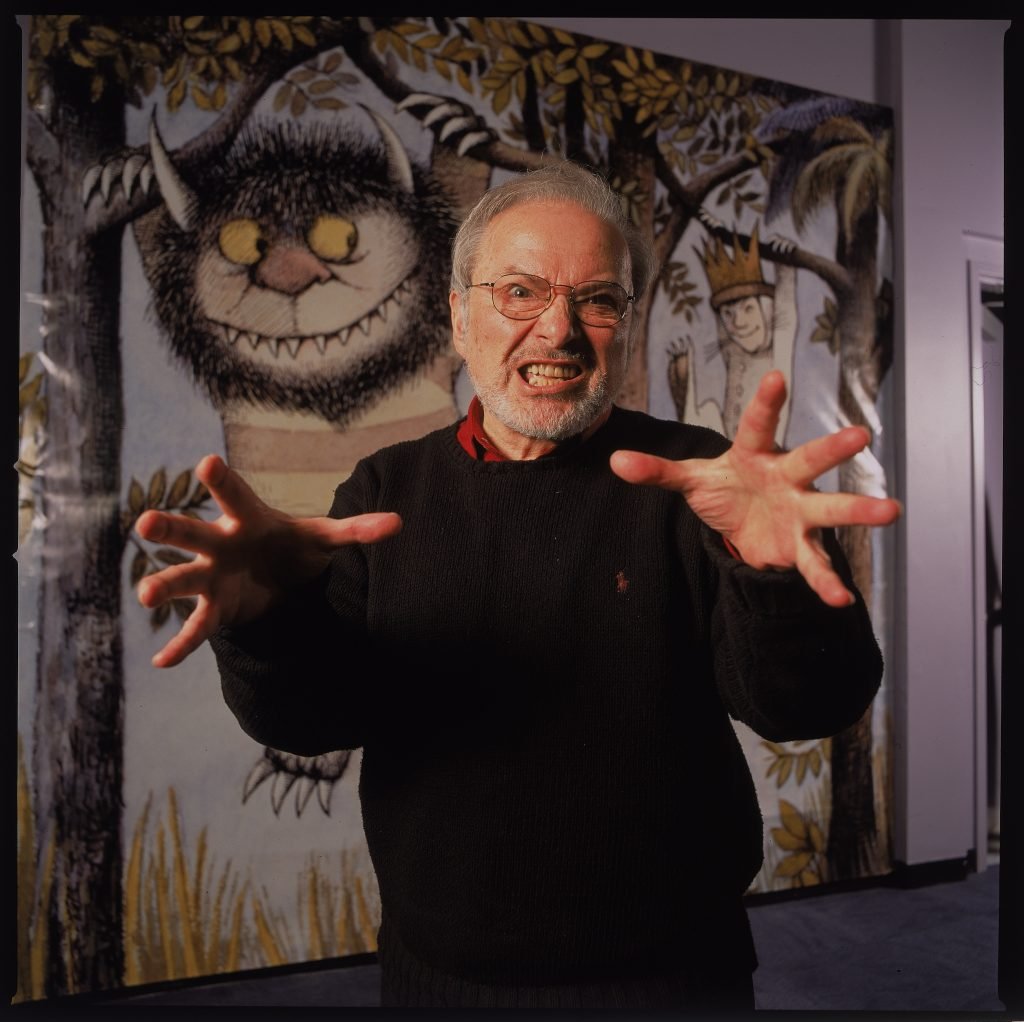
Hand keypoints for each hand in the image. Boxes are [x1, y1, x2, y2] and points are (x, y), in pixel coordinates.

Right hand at [135, 454, 401, 667]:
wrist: (275, 577)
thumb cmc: (292, 546)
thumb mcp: (324, 538)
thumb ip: (356, 530)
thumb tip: (399, 523)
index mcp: (247, 519)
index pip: (234, 496)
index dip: (222, 481)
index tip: (207, 462)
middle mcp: (221, 543)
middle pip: (193, 533)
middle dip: (171, 528)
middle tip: (146, 522)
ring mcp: (213, 576)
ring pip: (184, 579)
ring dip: (164, 586)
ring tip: (146, 596)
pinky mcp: (215, 608)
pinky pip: (195, 628)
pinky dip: (180, 645)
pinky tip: (161, 662)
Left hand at [609, 370, 900, 606]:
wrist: (744, 526)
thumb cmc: (724, 490)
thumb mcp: (690, 481)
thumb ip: (657, 471)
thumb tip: (614, 462)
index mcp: (754, 455)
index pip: (757, 425)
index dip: (765, 403)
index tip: (776, 376)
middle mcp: (785, 478)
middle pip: (809, 460)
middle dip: (833, 449)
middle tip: (862, 434)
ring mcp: (798, 511)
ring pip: (830, 507)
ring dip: (857, 509)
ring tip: (890, 510)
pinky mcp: (800, 546)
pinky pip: (815, 563)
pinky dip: (826, 582)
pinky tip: (841, 599)